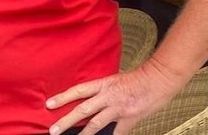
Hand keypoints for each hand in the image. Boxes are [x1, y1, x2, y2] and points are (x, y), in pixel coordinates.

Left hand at [45, 59, 185, 134]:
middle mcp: (108, 96)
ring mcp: (118, 108)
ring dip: (83, 133)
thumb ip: (102, 91)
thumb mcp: (115, 80)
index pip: (78, 90)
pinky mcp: (129, 119)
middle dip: (66, 121)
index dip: (63, 97)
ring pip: (96, 123)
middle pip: (82, 110)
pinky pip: (116, 133)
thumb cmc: (137, 78)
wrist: (158, 79)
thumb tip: (89, 101)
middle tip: (53, 130)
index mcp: (103, 84)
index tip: (49, 104)